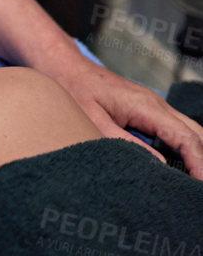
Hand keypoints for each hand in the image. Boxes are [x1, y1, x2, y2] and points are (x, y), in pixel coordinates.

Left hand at [42, 52, 202, 178]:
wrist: (66, 68)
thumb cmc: (75, 91)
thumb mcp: (93, 121)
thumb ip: (123, 143)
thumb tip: (157, 166)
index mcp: (146, 106)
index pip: (186, 138)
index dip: (199, 163)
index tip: (200, 185)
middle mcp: (157, 104)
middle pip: (196, 134)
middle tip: (199, 188)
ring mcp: (155, 106)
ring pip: (190, 131)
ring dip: (196, 154)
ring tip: (194, 180)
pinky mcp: (149, 111)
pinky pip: (176, 130)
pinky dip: (185, 147)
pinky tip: (182, 167)